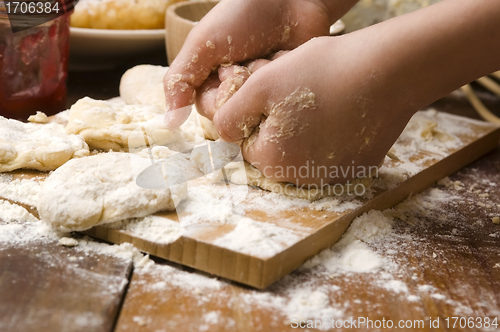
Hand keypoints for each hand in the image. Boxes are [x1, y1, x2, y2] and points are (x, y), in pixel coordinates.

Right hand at [163, 0, 355, 127]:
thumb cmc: (243, 14)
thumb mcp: (202, 44)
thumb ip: (180, 80)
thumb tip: (168, 123)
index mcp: (212, 81)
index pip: (212, 110)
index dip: (222, 93)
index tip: (231, 68)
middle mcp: (237, 90)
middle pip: (236, 114)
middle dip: (245, 87)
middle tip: (253, 60)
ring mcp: (263, 92)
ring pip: (260, 110)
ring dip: (265, 84)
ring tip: (272, 57)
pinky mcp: (286, 92)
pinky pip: (284, 104)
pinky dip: (285, 83)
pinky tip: (287, 60)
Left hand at [213, 37, 410, 186]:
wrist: (386, 72)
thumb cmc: (319, 74)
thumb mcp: (260, 86)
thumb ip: (231, 116)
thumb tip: (223, 133)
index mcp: (273, 162)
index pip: (248, 143)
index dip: (256, 114)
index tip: (273, 92)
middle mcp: (302, 178)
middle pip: (277, 150)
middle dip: (280, 123)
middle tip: (297, 93)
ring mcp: (334, 176)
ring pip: (305, 151)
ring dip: (306, 130)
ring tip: (322, 99)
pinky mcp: (359, 166)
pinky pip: (334, 152)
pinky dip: (334, 135)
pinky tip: (343, 110)